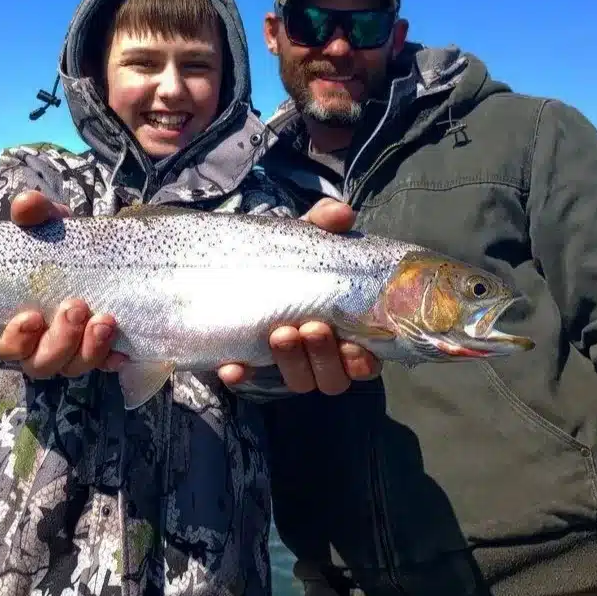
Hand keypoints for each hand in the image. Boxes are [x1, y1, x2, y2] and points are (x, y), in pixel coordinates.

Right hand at [0, 190, 124, 378]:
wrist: (85, 250)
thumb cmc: (52, 244)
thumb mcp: (43, 225)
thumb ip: (32, 214)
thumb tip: (27, 203)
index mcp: (11, 321)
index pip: (5, 345)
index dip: (15, 338)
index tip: (31, 317)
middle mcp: (37, 345)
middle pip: (42, 362)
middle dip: (60, 340)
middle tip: (76, 307)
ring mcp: (68, 352)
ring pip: (73, 367)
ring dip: (89, 349)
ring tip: (105, 320)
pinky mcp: (96, 351)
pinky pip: (104, 364)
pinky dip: (112, 359)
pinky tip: (123, 353)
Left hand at [217, 197, 381, 394]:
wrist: (245, 261)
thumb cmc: (294, 256)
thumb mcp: (308, 237)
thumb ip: (325, 222)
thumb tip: (342, 213)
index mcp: (347, 330)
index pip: (364, 362)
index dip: (360, 361)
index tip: (352, 344)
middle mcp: (322, 355)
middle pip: (332, 377)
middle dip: (323, 356)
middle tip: (308, 327)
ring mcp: (289, 363)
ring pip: (299, 381)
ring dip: (291, 363)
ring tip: (278, 333)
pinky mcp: (253, 363)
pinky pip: (248, 379)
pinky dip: (242, 375)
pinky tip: (232, 366)